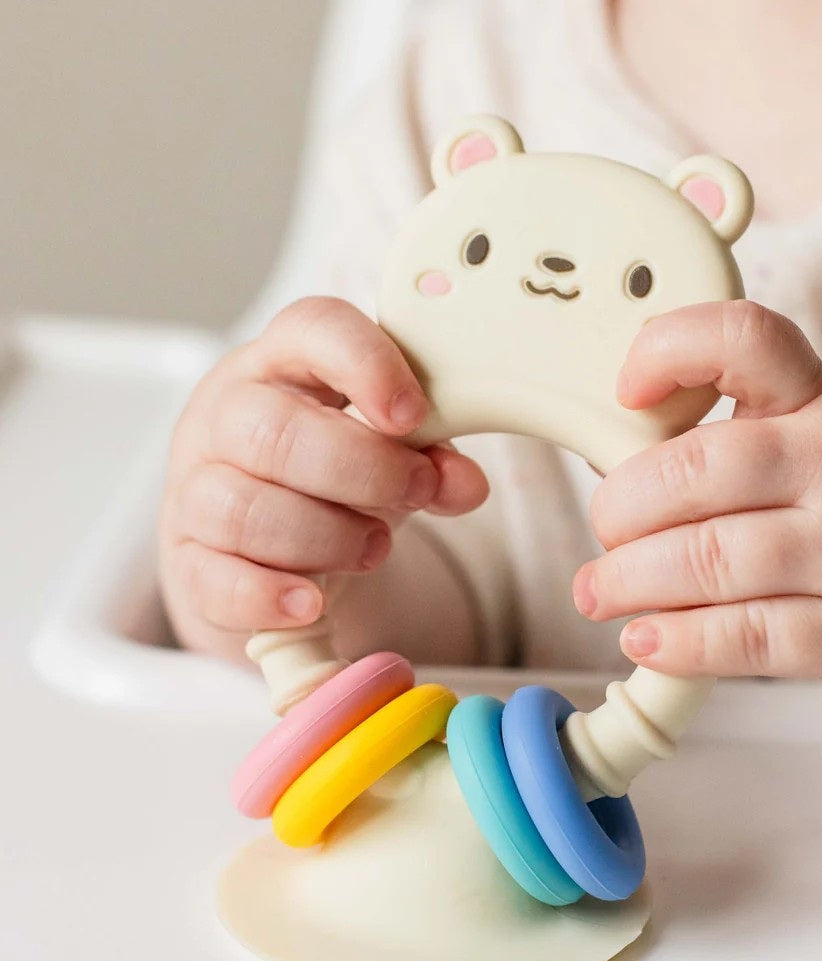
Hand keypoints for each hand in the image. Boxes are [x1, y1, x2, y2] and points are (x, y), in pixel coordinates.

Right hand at [159, 296, 487, 647]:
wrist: (264, 544)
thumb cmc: (328, 475)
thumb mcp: (389, 454)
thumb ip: (430, 461)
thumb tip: (465, 484)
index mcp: (283, 364)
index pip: (313, 330)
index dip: (366, 364)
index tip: (412, 414)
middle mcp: (227, 416)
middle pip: (276, 430)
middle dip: (363, 469)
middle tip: (417, 491)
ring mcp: (196, 488)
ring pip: (245, 509)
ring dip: (327, 536)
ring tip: (375, 549)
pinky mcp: (189, 562)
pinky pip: (216, 580)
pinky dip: (269, 595)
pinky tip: (311, 601)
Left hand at [574, 301, 821, 696]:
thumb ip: (754, 426)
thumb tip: (628, 458)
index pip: (744, 341)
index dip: (667, 353)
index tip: (625, 390)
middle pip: (692, 474)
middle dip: (619, 511)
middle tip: (604, 533)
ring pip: (707, 563)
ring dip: (628, 582)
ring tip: (598, 592)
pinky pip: (747, 639)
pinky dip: (680, 642)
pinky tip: (648, 638)